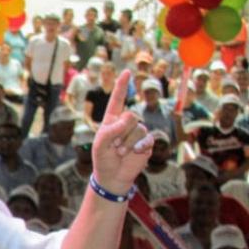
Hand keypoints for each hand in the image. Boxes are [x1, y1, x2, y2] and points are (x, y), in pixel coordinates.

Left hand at [92, 69, 152, 194]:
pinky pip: (148, 138)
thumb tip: (129, 119)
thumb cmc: (103, 158)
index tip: (126, 72)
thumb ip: (112, 130)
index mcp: (112, 120)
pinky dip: (140, 146)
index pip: (118, 100)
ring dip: (128, 142)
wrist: (113, 176)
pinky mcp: (147, 143)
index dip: (122, 86)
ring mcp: (137, 132)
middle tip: (115, 146)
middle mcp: (126, 123)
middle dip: (121, 132)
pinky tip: (135, 152)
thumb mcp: (100, 144)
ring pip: (139, 128)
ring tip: (120, 152)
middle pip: (131, 116)